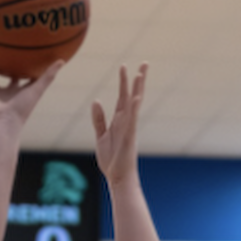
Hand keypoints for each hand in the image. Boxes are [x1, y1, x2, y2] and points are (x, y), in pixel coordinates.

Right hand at [0, 62, 62, 127]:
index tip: (32, 56)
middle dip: (10, 67)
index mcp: (21, 91)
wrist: (4, 122)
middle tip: (9, 54)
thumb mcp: (37, 88)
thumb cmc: (22, 108)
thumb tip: (62, 60)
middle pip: (9, 77)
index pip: (26, 77)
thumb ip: (49, 75)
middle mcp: (8, 91)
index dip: (29, 68)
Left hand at [92, 63, 146, 185]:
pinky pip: (132, 121)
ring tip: (141, 73)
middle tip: (144, 62)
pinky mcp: (129, 137)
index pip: (122, 97)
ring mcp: (129, 128)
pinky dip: (134, 109)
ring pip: (134, 105)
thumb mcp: (101, 136)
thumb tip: (96, 101)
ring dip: (138, 89)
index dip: (123, 82)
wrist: (117, 178)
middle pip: (132, 96)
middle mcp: (126, 122)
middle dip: (137, 79)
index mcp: (118, 121)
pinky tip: (136, 97)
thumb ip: (98, 119)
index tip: (124, 66)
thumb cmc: (111, 160)